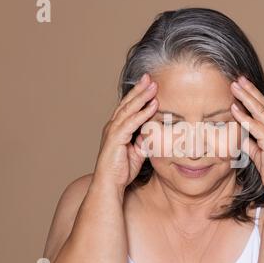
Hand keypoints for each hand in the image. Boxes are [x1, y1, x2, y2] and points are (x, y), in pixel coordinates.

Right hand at [92, 73, 158, 190]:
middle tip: (149, 77)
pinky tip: (153, 105)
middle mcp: (113, 127)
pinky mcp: (116, 139)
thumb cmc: (121, 171)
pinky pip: (131, 123)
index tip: (148, 84)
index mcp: (117, 129)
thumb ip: (143, 141)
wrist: (110, 185)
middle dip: (139, 89)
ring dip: (142, 96)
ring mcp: (113, 132)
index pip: (128, 108)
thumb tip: (153, 135)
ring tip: (153, 86)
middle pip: (127, 103)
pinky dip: (143, 113)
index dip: (138, 95)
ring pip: (129, 109)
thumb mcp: (137, 152)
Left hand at [230, 76, 263, 191]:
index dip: (254, 96)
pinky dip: (244, 116)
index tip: (243, 86)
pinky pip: (255, 126)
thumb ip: (250, 144)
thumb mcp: (259, 154)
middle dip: (250, 90)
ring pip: (260, 110)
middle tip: (238, 78)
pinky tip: (234, 108)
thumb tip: (240, 138)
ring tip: (234, 86)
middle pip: (263, 104)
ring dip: (246, 97)